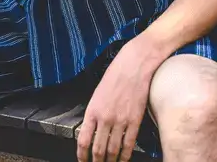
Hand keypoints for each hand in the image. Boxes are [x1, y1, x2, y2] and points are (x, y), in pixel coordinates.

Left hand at [77, 42, 153, 161]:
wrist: (134, 65)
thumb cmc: (115, 75)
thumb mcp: (97, 93)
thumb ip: (94, 112)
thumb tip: (92, 130)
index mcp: (92, 110)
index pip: (83, 141)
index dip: (82, 156)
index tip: (82, 161)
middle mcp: (105, 118)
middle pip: (98, 149)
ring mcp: (120, 120)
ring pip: (113, 150)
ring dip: (110, 161)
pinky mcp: (135, 120)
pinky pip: (128, 144)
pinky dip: (125, 155)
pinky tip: (123, 159)